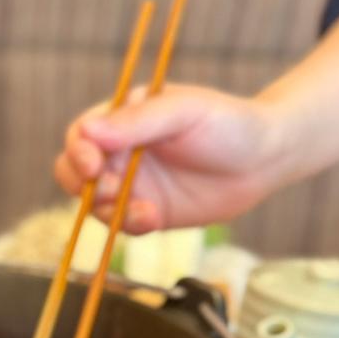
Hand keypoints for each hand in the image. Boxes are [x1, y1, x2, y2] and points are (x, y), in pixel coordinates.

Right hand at [55, 84, 288, 232]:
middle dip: (83, 185)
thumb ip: (137, 121)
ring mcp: (130, 185)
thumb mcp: (184, 112)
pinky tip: (153, 218)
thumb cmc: (228, 123)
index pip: (81, 135)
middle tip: (109, 189)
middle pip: (73, 172)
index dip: (78, 151)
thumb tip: (88, 132)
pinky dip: (130, 225)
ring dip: (108, 210)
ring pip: (92, 204)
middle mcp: (120, 153)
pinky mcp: (145, 213)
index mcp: (124, 119)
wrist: (265, 160)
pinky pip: (120, 225)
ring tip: (144, 210)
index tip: (92, 165)